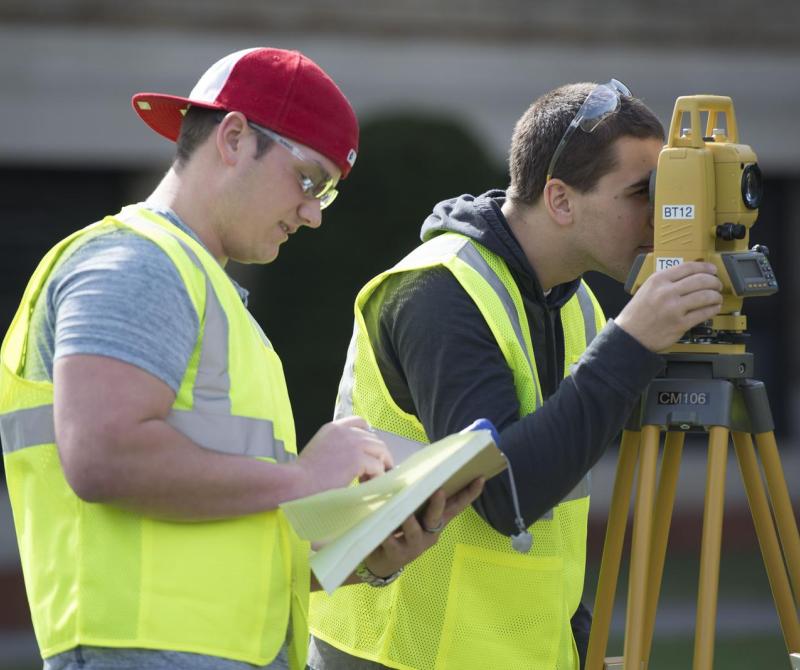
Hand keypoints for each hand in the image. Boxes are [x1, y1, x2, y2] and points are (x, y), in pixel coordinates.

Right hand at [295, 416, 393, 495]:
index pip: (360, 422)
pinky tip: (368, 484)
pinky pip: (378, 467)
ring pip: (380, 452)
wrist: (296, 482)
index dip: (369, 436)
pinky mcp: (357, 460)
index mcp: (334, 427)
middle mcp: (346, 432)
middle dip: (378, 455)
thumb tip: (352, 458)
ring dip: (380, 466)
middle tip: (375, 471)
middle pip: (374, 439)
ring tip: (371, 479)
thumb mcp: (320, 449)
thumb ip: (336, 446)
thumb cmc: (303, 474)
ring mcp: (353, 444)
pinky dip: (377, 477)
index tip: (370, 451)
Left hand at [364, 477, 484, 577]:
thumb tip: (415, 469)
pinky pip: (392, 544)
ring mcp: (415, 545)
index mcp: (436, 519)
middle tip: (439, 491)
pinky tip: (383, 532)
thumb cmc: (400, 527)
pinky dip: (387, 537)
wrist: (383, 561)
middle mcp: (430, 532)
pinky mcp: (398, 555)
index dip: (469, 493)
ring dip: (411, 522)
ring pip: (415, 532)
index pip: (456, 505)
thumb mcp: (412, 511)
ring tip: (406, 514)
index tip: (480, 478)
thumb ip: (415, 495)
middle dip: (438, 504)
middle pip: (437, 517)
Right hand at [615, 261, 722, 351]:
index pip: (688, 267)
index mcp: (658, 281)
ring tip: (716, 297)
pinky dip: (713, 309)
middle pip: (701, 280)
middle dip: (714, 281)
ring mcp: (674, 308)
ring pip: (706, 296)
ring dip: (716, 296)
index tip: (712, 269)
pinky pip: (704, 313)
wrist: (629, 336)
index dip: (705, 267)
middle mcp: (666, 292)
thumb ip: (665, 282)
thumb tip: (689, 277)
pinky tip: (714, 308)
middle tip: (717, 284)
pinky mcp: (680, 324)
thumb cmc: (636, 315)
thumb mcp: (646, 290)